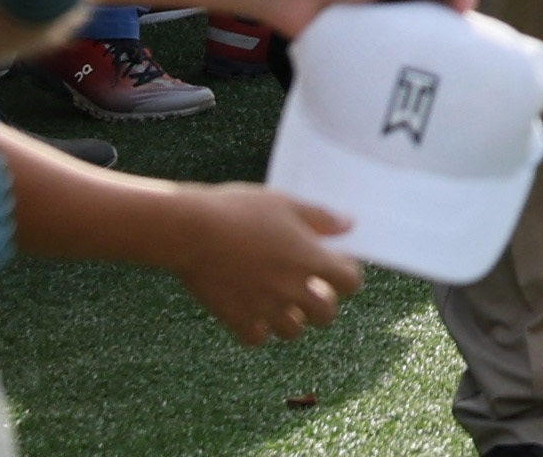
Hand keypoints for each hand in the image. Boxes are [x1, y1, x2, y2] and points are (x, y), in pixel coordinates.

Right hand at [162, 185, 361, 345]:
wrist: (192, 231)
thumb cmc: (239, 210)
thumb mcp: (284, 203)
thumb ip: (320, 217)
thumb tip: (349, 225)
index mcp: (309, 259)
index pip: (350, 283)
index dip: (346, 277)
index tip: (336, 267)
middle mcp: (292, 289)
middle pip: (326, 314)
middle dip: (323, 303)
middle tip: (311, 289)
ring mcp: (265, 308)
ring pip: (293, 331)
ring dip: (292, 318)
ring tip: (280, 300)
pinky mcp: (236, 319)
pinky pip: (258, 338)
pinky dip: (258, 329)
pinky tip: (252, 310)